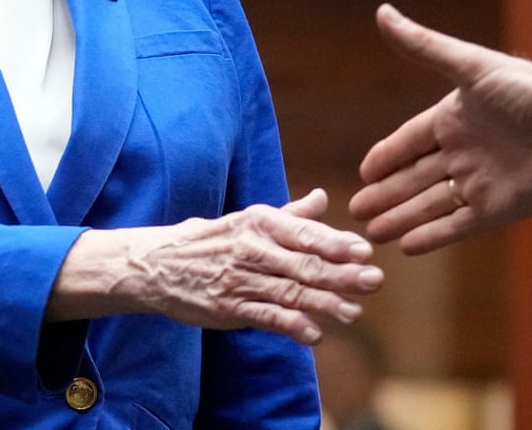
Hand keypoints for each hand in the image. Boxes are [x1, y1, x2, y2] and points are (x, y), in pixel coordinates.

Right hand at [51, 188, 382, 344]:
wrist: (157, 264)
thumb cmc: (210, 241)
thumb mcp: (248, 220)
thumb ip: (290, 214)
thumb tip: (324, 197)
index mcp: (258, 222)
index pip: (303, 232)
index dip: (335, 242)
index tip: (364, 250)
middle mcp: (251, 248)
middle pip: (303, 264)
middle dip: (341, 274)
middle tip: (373, 280)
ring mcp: (240, 279)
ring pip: (289, 292)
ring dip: (324, 304)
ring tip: (353, 312)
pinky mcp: (228, 308)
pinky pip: (265, 318)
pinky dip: (291, 326)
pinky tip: (314, 335)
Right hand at [347, 4, 531, 254]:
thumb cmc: (526, 88)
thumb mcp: (468, 65)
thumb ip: (422, 45)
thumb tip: (382, 12)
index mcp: (452, 120)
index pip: (408, 142)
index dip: (386, 157)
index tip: (363, 173)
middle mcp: (462, 153)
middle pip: (413, 179)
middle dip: (385, 195)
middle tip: (355, 211)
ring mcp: (479, 182)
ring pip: (429, 205)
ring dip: (401, 218)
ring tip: (372, 232)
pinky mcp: (498, 208)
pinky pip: (458, 224)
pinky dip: (433, 236)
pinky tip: (408, 247)